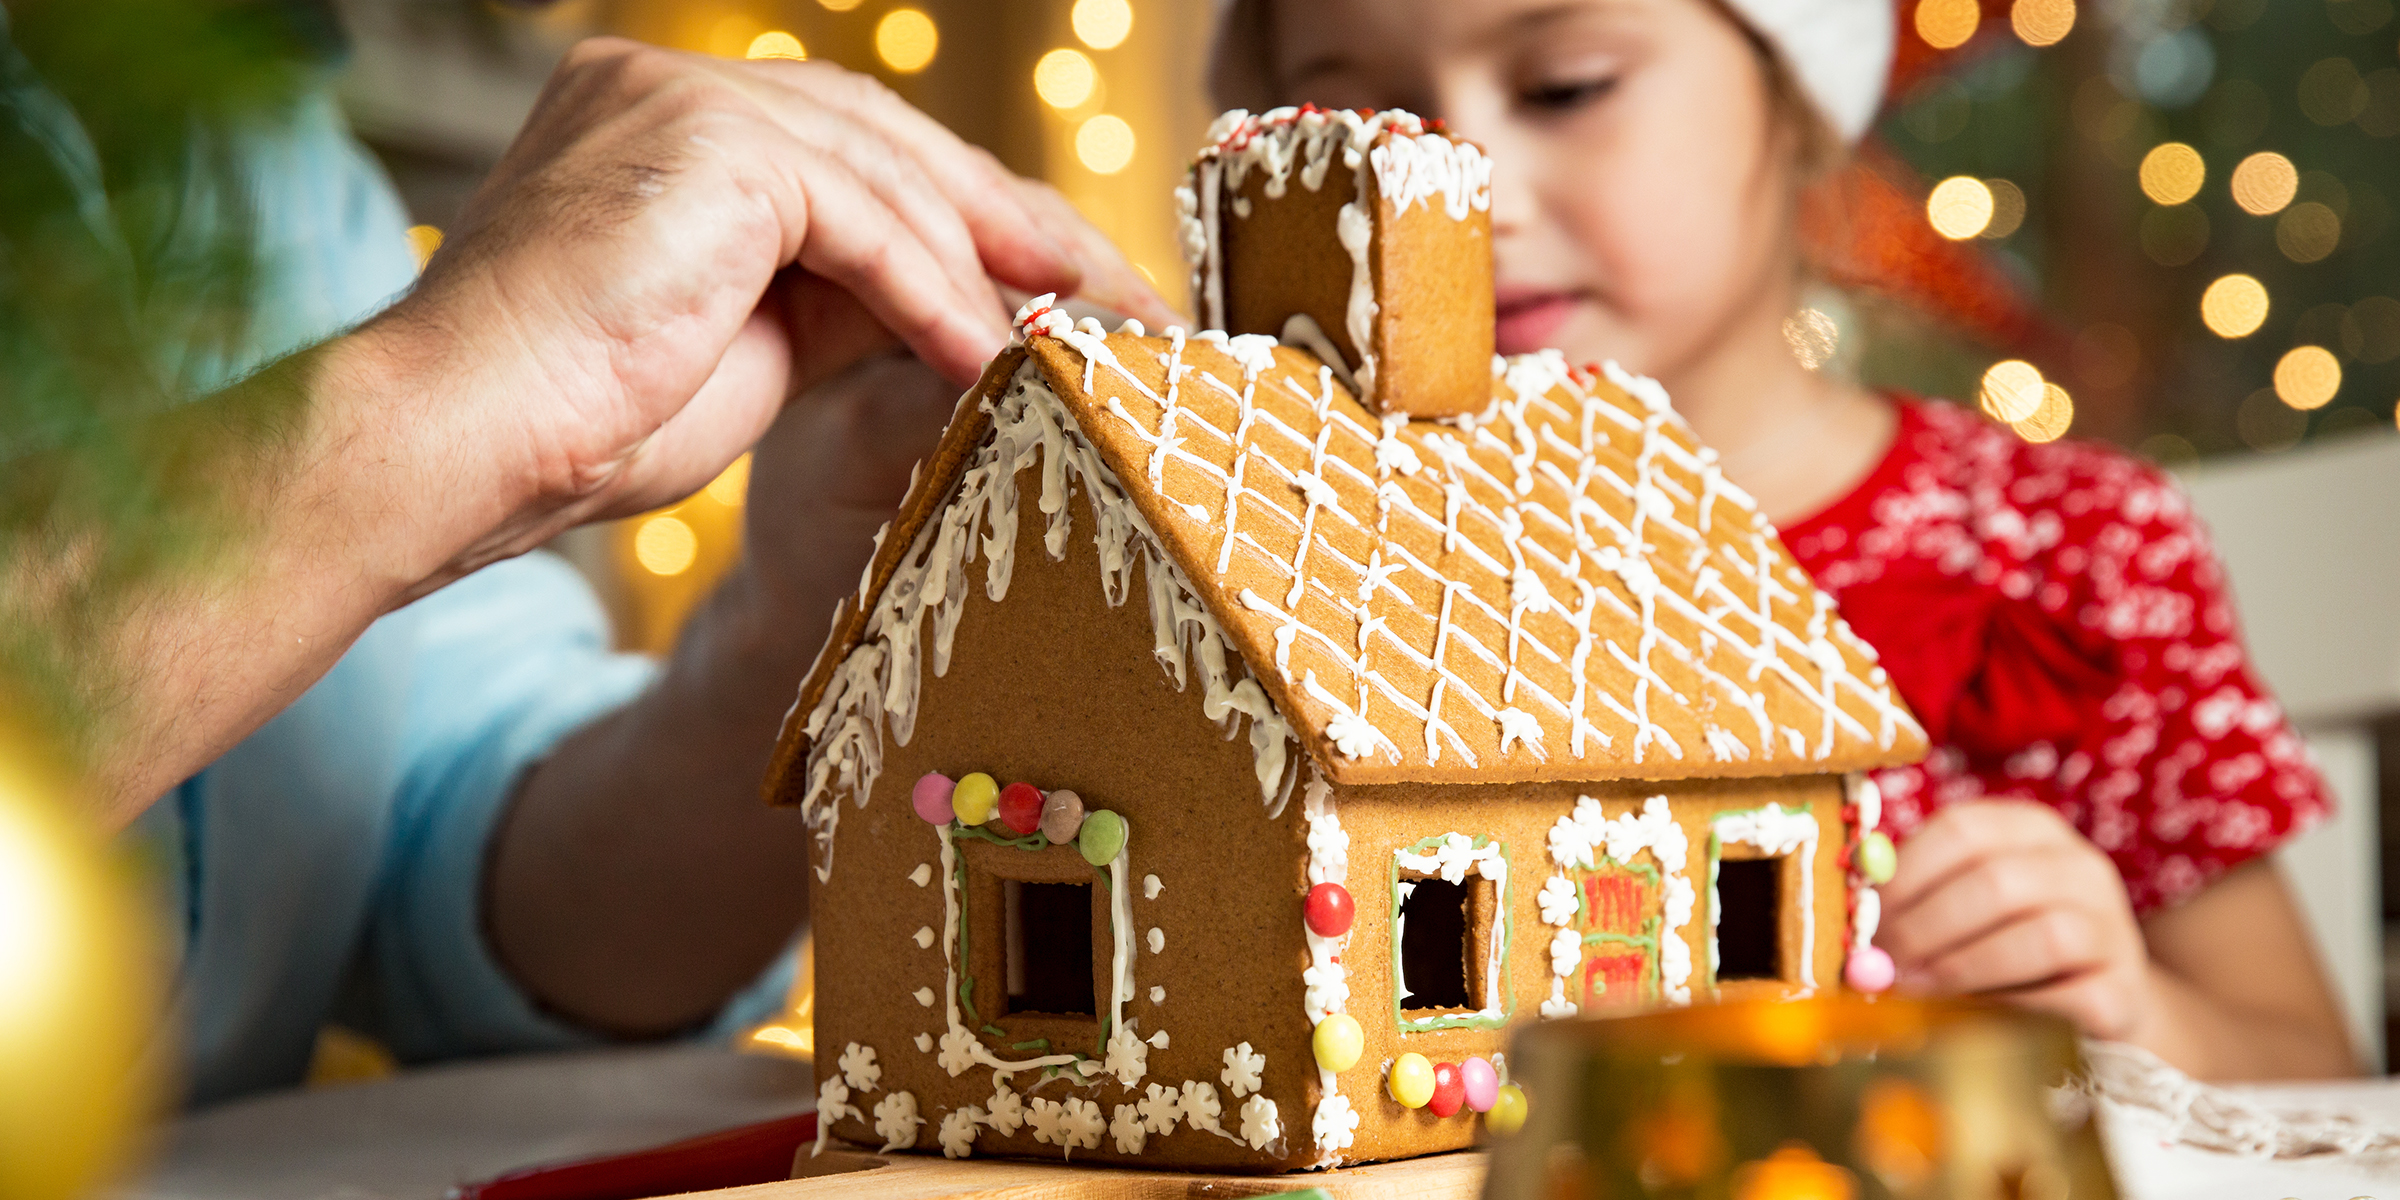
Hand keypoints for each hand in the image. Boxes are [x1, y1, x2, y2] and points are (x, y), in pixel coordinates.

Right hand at [366, 39, 1173, 592]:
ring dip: (994, 272)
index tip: (1077, 298)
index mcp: (675, 120)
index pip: (866, 160)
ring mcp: (684, 96)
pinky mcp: (708, 138)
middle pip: (897, 152)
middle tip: (1127, 308)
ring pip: (892, 179)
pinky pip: (864, 220)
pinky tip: (985, 357)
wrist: (458, 447)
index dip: (982, 228)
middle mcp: (675, 84)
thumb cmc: (582, 420)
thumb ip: (848, 295)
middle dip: (1023, 234)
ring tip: (1078, 345)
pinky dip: (933, 293)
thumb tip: (970, 303)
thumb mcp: (753, 343)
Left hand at [1875, 800, 2152, 1039]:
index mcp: (2030, 830)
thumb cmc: (2009, 944)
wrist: (2100, 997)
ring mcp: (2111, 925)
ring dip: (1964, 967)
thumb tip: (1857, 925)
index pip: (1961, 829)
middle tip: (1884, 964)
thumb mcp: (1967, 906)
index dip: (1905, 875)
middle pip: (1997, 882)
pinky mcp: (2124, 987)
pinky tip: (1978, 1016)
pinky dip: (2015, 1008)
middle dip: (1926, 926)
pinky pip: (2069, 996)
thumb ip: (1918, 901)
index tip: (1866, 918)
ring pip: (2040, 936)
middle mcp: (2080, 866)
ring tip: (1916, 990)